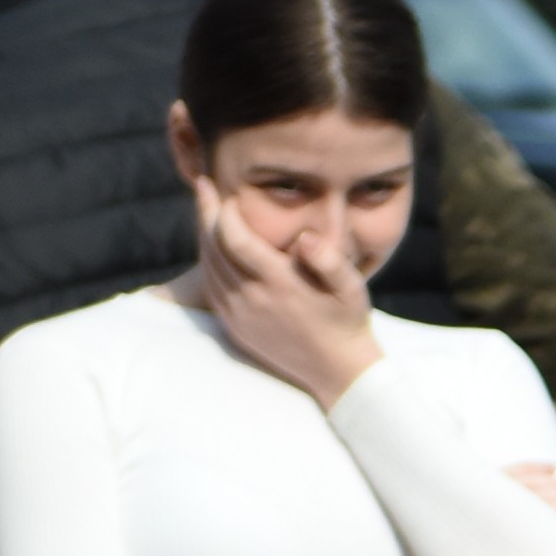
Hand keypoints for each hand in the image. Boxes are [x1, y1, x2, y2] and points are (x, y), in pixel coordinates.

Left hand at [185, 174, 382, 407]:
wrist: (337, 369)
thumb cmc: (347, 321)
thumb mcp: (352, 288)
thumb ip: (330, 260)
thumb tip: (306, 237)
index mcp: (280, 285)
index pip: (235, 239)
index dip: (225, 211)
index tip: (227, 191)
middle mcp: (253, 300)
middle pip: (214, 248)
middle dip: (206, 213)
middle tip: (203, 185)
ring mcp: (240, 315)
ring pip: (208, 267)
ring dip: (204, 236)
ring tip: (207, 210)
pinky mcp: (235, 326)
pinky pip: (211, 287)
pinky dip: (208, 262)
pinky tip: (214, 246)